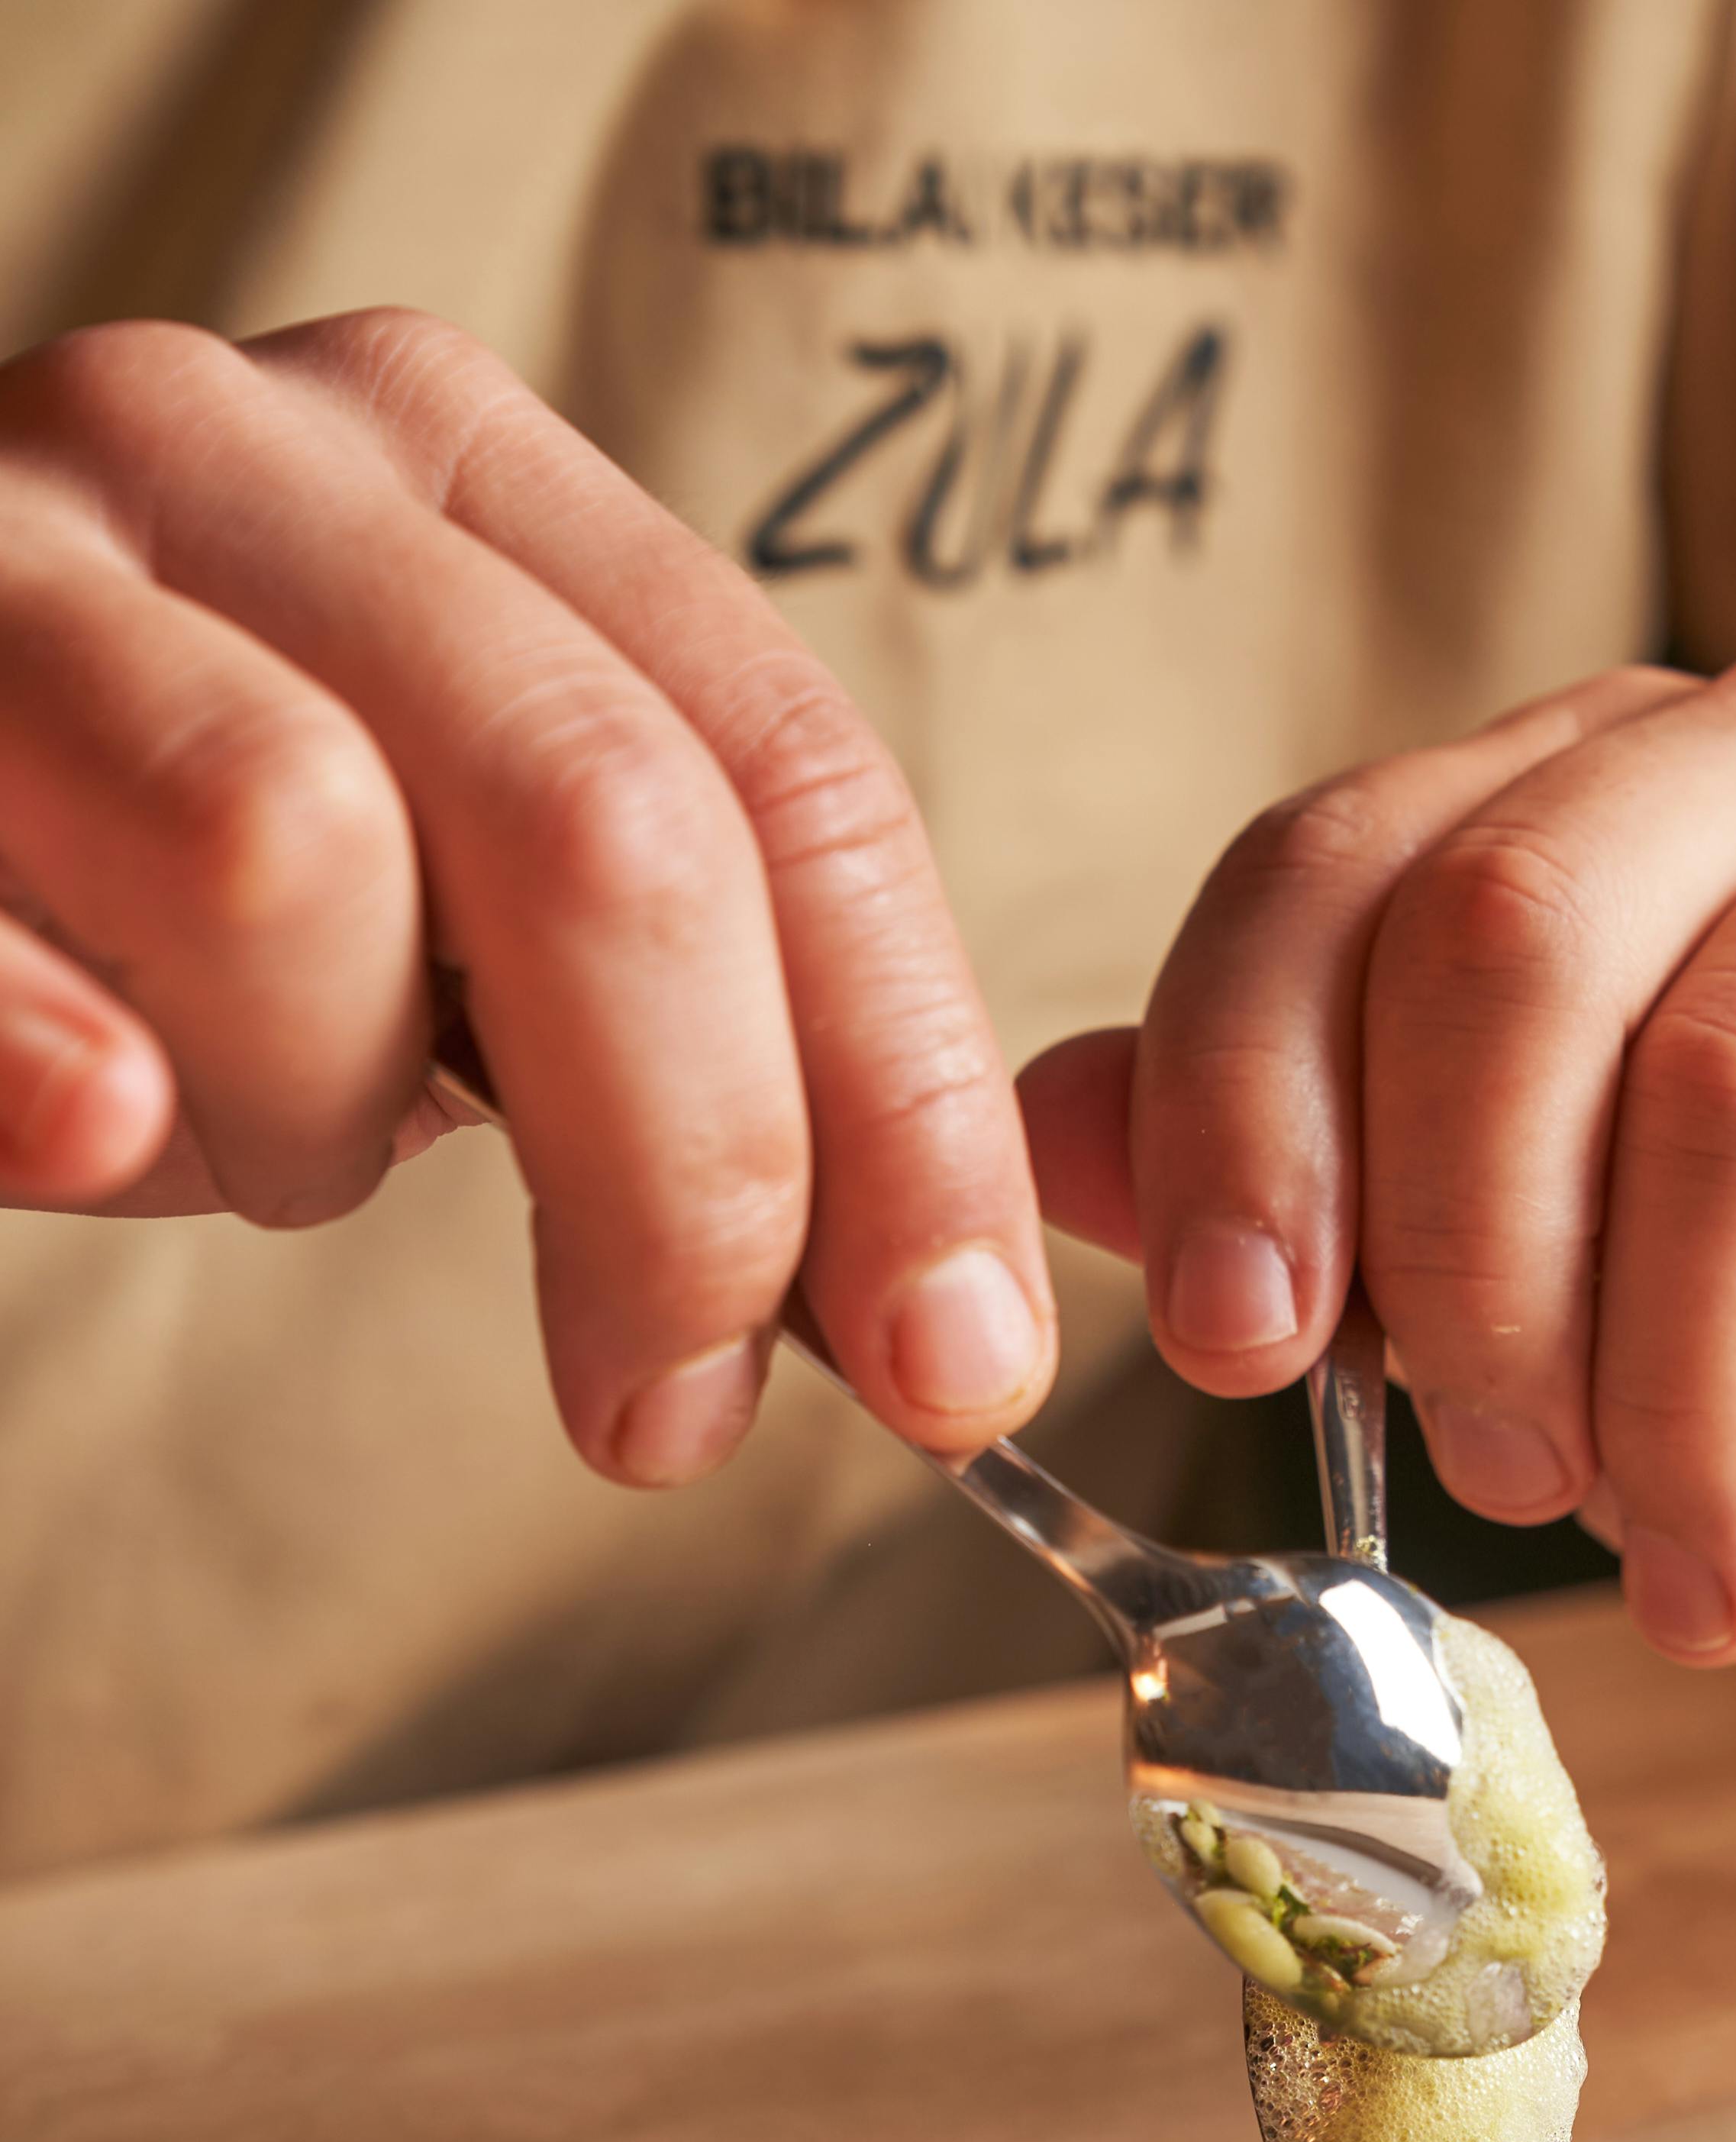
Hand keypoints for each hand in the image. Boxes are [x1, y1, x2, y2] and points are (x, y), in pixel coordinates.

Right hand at [0, 312, 1053, 1480]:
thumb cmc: (134, 871)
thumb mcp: (428, 882)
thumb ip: (656, 1005)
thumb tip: (925, 1310)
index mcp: (450, 470)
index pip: (792, 777)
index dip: (910, 1101)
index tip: (956, 1355)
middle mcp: (233, 455)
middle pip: (603, 826)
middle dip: (693, 1172)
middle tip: (667, 1403)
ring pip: (292, 854)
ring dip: (316, 1110)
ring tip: (252, 1140)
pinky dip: (53, 1053)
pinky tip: (104, 1119)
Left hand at [1017, 631, 1735, 1668]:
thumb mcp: (1601, 1298)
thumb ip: (1340, 1200)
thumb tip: (1041, 1143)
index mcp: (1634, 772)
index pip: (1342, 867)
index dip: (1248, 1109)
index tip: (1251, 1359)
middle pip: (1516, 938)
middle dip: (1476, 1274)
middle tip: (1521, 1498)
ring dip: (1683, 1415)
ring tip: (1712, 1595)